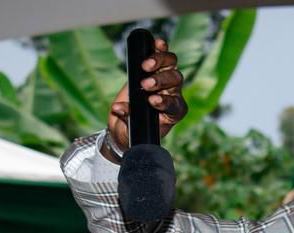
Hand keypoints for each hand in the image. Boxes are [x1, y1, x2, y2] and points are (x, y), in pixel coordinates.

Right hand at [106, 38, 187, 154]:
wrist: (127, 123)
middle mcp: (173, 94)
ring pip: (171, 66)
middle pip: (175, 81)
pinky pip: (164, 56)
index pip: (174, 105)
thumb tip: (118, 109)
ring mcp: (166, 80)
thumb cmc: (132, 128)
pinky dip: (161, 48)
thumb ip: (127, 117)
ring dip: (160, 63)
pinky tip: (157, 43)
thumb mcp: (129, 128)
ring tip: (145, 65)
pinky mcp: (157, 68)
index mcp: (172, 113)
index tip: (152, 101)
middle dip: (161, 81)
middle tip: (145, 84)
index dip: (165, 102)